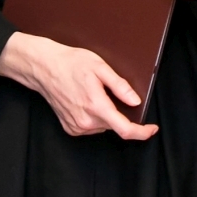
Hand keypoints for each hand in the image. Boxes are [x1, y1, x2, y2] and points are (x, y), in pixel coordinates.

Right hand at [0, 32, 157, 141]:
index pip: (125, 129)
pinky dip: (95, 117)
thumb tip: (135, 101)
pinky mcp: (70, 128)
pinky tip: (85, 101)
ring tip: (93, 93)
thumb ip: (119, 86)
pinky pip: (91, 127)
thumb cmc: (70, 63)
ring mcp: (77, 126)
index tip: (152, 129)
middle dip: (120, 112)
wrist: (44, 68)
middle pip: (115, 125)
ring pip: (103, 126)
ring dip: (106, 114)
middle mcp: (86, 121)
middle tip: (110, 92)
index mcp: (96, 106)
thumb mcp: (100, 67)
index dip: (142, 132)